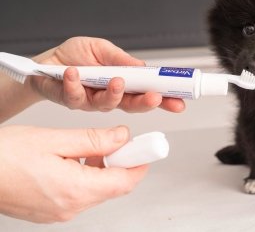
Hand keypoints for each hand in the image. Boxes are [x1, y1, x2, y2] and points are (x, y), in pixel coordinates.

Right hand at [0, 125, 146, 222]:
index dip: (140, 162)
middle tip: (121, 141)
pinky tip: (78, 159)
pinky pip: (81, 193)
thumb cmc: (4, 156)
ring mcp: (60, 211)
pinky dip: (88, 176)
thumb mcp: (55, 139)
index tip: (147, 147)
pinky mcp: (51, 210)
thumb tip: (122, 137)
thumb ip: (94, 140)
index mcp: (75, 189)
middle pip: (114, 185)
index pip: (125, 180)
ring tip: (94, 146)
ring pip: (98, 189)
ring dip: (105, 168)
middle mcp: (70, 206)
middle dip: (123, 162)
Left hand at [28, 37, 184, 112]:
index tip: (179, 101)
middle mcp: (109, 95)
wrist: (47, 62)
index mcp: (122, 83)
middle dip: (145, 103)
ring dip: (114, 93)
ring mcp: (90, 101)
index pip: (146, 93)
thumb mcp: (101, 48)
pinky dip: (75, 83)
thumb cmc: (76, 55)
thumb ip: (121, 59)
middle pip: (132, 104)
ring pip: (107, 104)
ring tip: (117, 80)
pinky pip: (74, 96)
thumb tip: (142, 67)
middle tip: (155, 97)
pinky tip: (74, 72)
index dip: (164, 99)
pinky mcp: (70, 100)